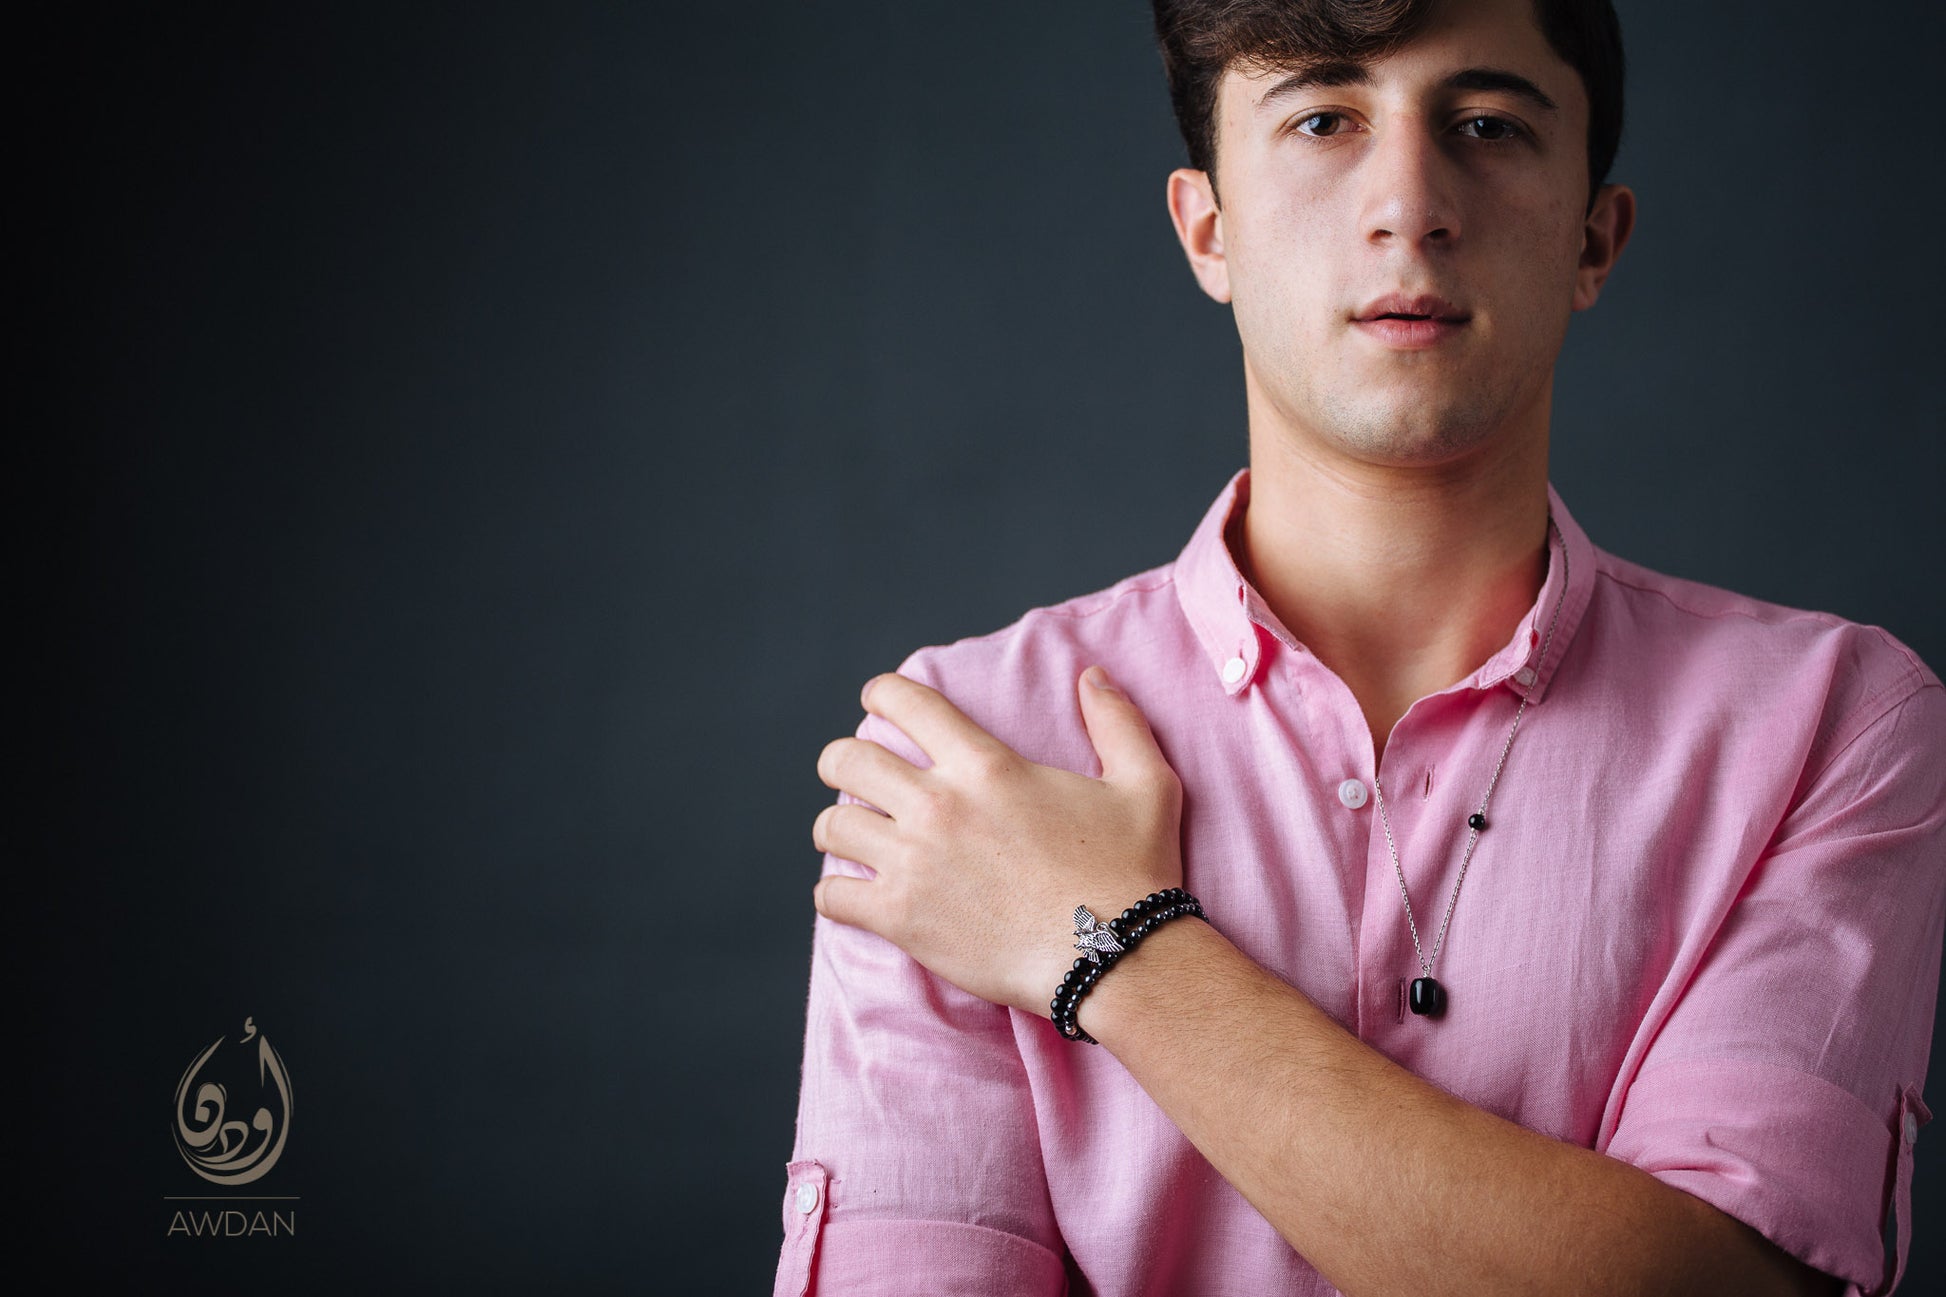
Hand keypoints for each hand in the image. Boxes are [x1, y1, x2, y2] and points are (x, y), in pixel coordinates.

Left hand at [812, 665, 1183, 1015]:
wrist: (1116, 957)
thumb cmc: (1132, 871)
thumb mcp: (1144, 783)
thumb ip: (1117, 721)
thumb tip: (1093, 676)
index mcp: (985, 765)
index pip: (904, 702)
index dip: (881, 694)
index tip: (876, 702)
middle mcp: (938, 805)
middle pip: (847, 761)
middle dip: (842, 762)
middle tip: (853, 775)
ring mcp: (914, 863)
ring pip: (832, 826)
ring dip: (839, 827)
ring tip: (855, 835)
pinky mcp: (902, 919)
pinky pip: (831, 896)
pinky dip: (834, 893)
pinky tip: (852, 894)